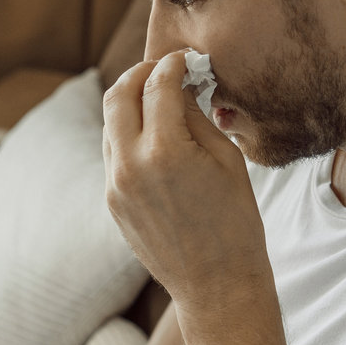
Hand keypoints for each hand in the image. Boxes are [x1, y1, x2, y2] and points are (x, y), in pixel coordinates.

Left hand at [102, 52, 270, 305]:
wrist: (216, 284)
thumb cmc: (235, 222)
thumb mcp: (226, 159)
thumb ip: (196, 117)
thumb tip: (181, 87)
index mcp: (165, 151)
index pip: (157, 84)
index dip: (172, 64)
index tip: (185, 61)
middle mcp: (130, 165)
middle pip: (117, 94)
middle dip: (139, 74)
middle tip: (162, 70)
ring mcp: (115, 185)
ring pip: (110, 124)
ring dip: (131, 104)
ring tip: (161, 102)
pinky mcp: (112, 201)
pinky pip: (113, 154)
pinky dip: (129, 134)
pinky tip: (155, 137)